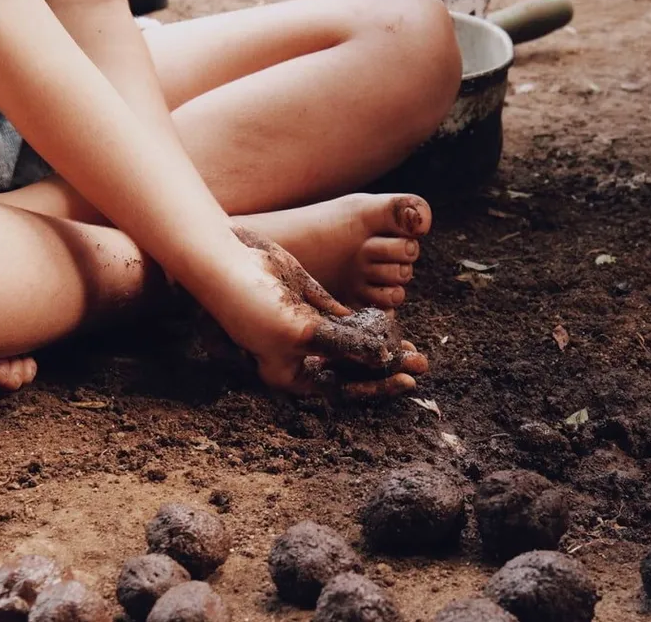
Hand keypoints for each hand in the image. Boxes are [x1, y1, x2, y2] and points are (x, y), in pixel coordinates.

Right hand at [202, 227, 427, 397]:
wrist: (229, 261)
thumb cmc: (253, 305)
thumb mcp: (301, 332)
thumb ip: (343, 344)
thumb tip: (383, 359)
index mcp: (288, 374)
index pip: (339, 389)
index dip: (375, 387)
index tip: (406, 379)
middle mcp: (299, 356)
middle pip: (350, 368)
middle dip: (385, 367)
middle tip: (421, 364)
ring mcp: (307, 330)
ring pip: (352, 344)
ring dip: (382, 346)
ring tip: (414, 349)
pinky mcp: (312, 304)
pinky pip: (346, 319)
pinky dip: (368, 324)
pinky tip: (392, 325)